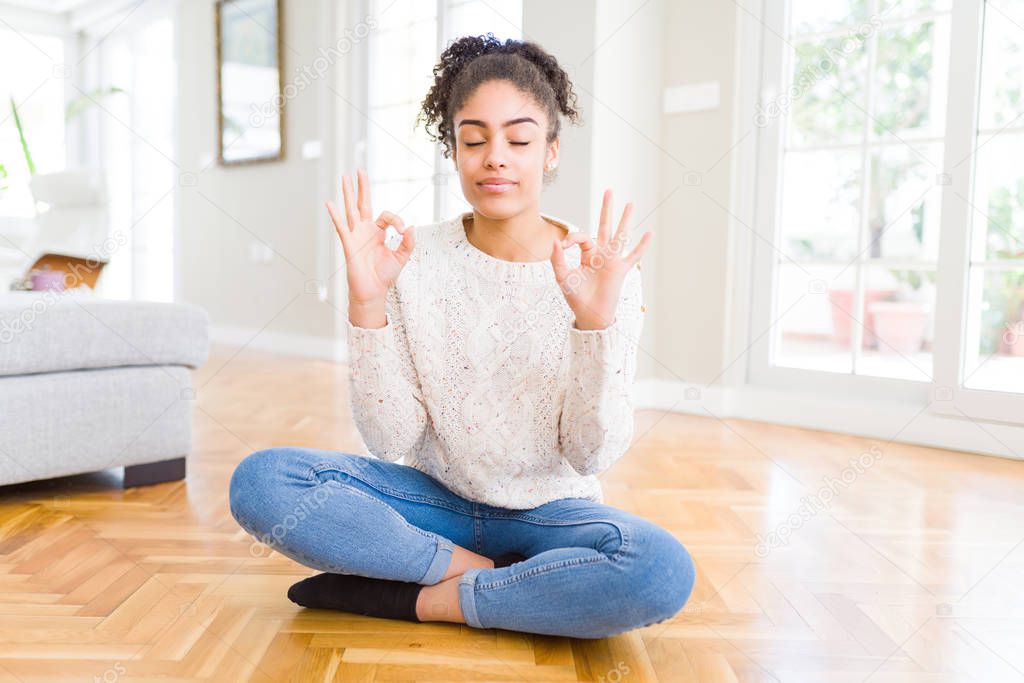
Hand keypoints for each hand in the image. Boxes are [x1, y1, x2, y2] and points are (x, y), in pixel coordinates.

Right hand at [325, 168, 415, 306]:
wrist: (373, 291)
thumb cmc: (384, 275)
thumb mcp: (402, 257)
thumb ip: (408, 242)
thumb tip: (411, 226)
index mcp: (378, 232)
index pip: (387, 216)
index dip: (397, 220)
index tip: (403, 230)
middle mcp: (365, 231)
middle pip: (363, 203)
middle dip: (362, 187)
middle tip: (359, 170)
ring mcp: (356, 236)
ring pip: (351, 210)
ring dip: (348, 193)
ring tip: (343, 177)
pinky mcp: (349, 244)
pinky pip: (341, 227)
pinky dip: (335, 215)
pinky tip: (330, 203)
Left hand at [549, 189, 651, 329]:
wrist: (590, 314)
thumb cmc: (576, 297)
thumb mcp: (563, 276)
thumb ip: (558, 258)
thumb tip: (555, 241)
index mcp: (587, 255)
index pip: (582, 237)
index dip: (571, 238)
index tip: (563, 246)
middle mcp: (601, 254)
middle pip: (605, 226)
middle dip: (606, 209)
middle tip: (609, 191)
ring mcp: (613, 260)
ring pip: (620, 235)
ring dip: (625, 220)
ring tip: (630, 203)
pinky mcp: (621, 270)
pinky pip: (633, 256)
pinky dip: (641, 246)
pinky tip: (648, 233)